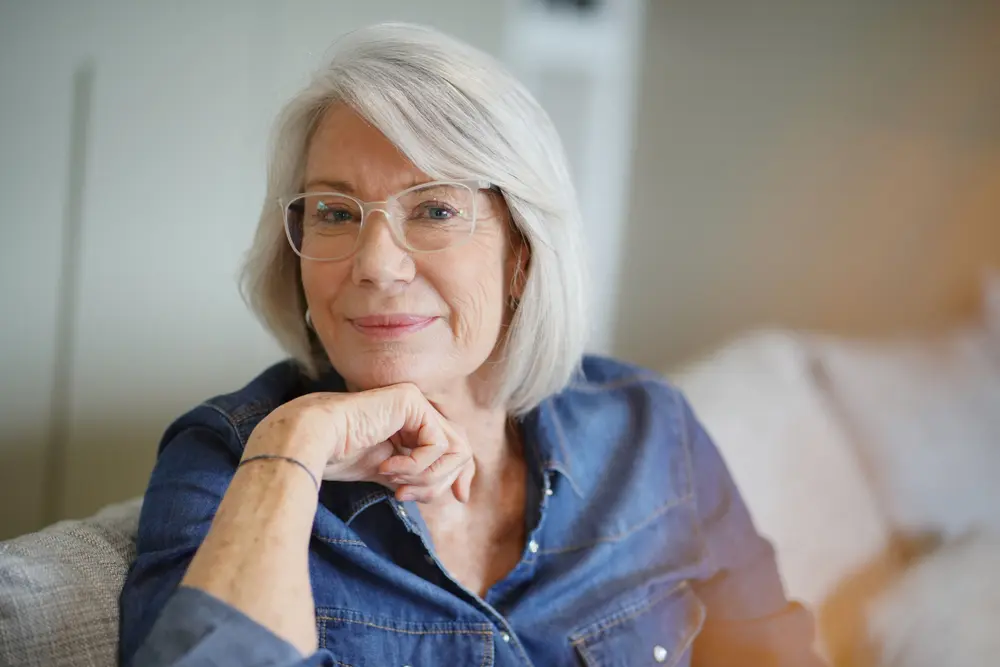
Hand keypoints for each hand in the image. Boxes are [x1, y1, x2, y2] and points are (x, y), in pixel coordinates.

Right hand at [243, 383, 474, 502]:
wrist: (312, 442)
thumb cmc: (339, 456)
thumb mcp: (390, 472)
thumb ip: (419, 475)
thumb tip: (457, 493)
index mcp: (413, 423)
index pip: (455, 447)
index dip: (462, 474)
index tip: (459, 499)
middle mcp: (418, 409)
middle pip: (460, 448)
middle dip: (442, 481)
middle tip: (405, 495)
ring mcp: (415, 401)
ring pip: (454, 448)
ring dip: (425, 476)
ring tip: (394, 482)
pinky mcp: (411, 400)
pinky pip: (437, 444)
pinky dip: (416, 465)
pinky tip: (386, 468)